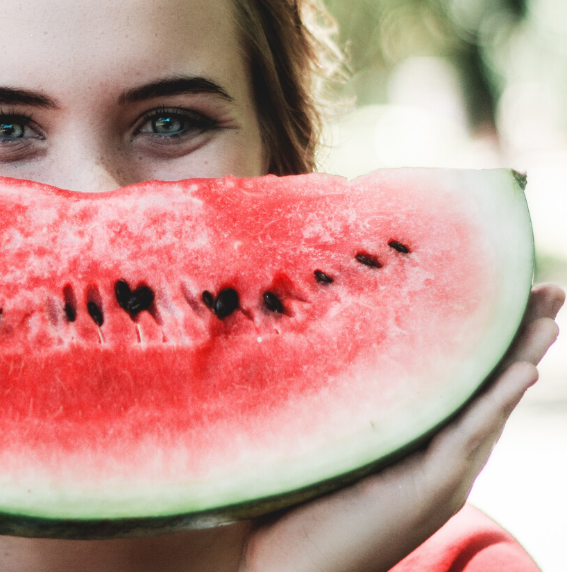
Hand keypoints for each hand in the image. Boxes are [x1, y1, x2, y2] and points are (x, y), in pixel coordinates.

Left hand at [241, 283, 564, 571]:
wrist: (293, 570)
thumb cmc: (296, 508)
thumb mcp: (328, 443)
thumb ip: (342, 407)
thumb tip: (317, 342)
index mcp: (422, 448)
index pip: (466, 385)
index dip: (490, 342)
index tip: (509, 293)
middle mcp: (442, 461)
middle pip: (490, 389)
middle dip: (522, 338)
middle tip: (550, 289)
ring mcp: (442, 478)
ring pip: (491, 406)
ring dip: (523, 357)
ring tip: (550, 314)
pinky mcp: (429, 490)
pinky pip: (469, 436)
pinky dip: (496, 400)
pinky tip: (523, 368)